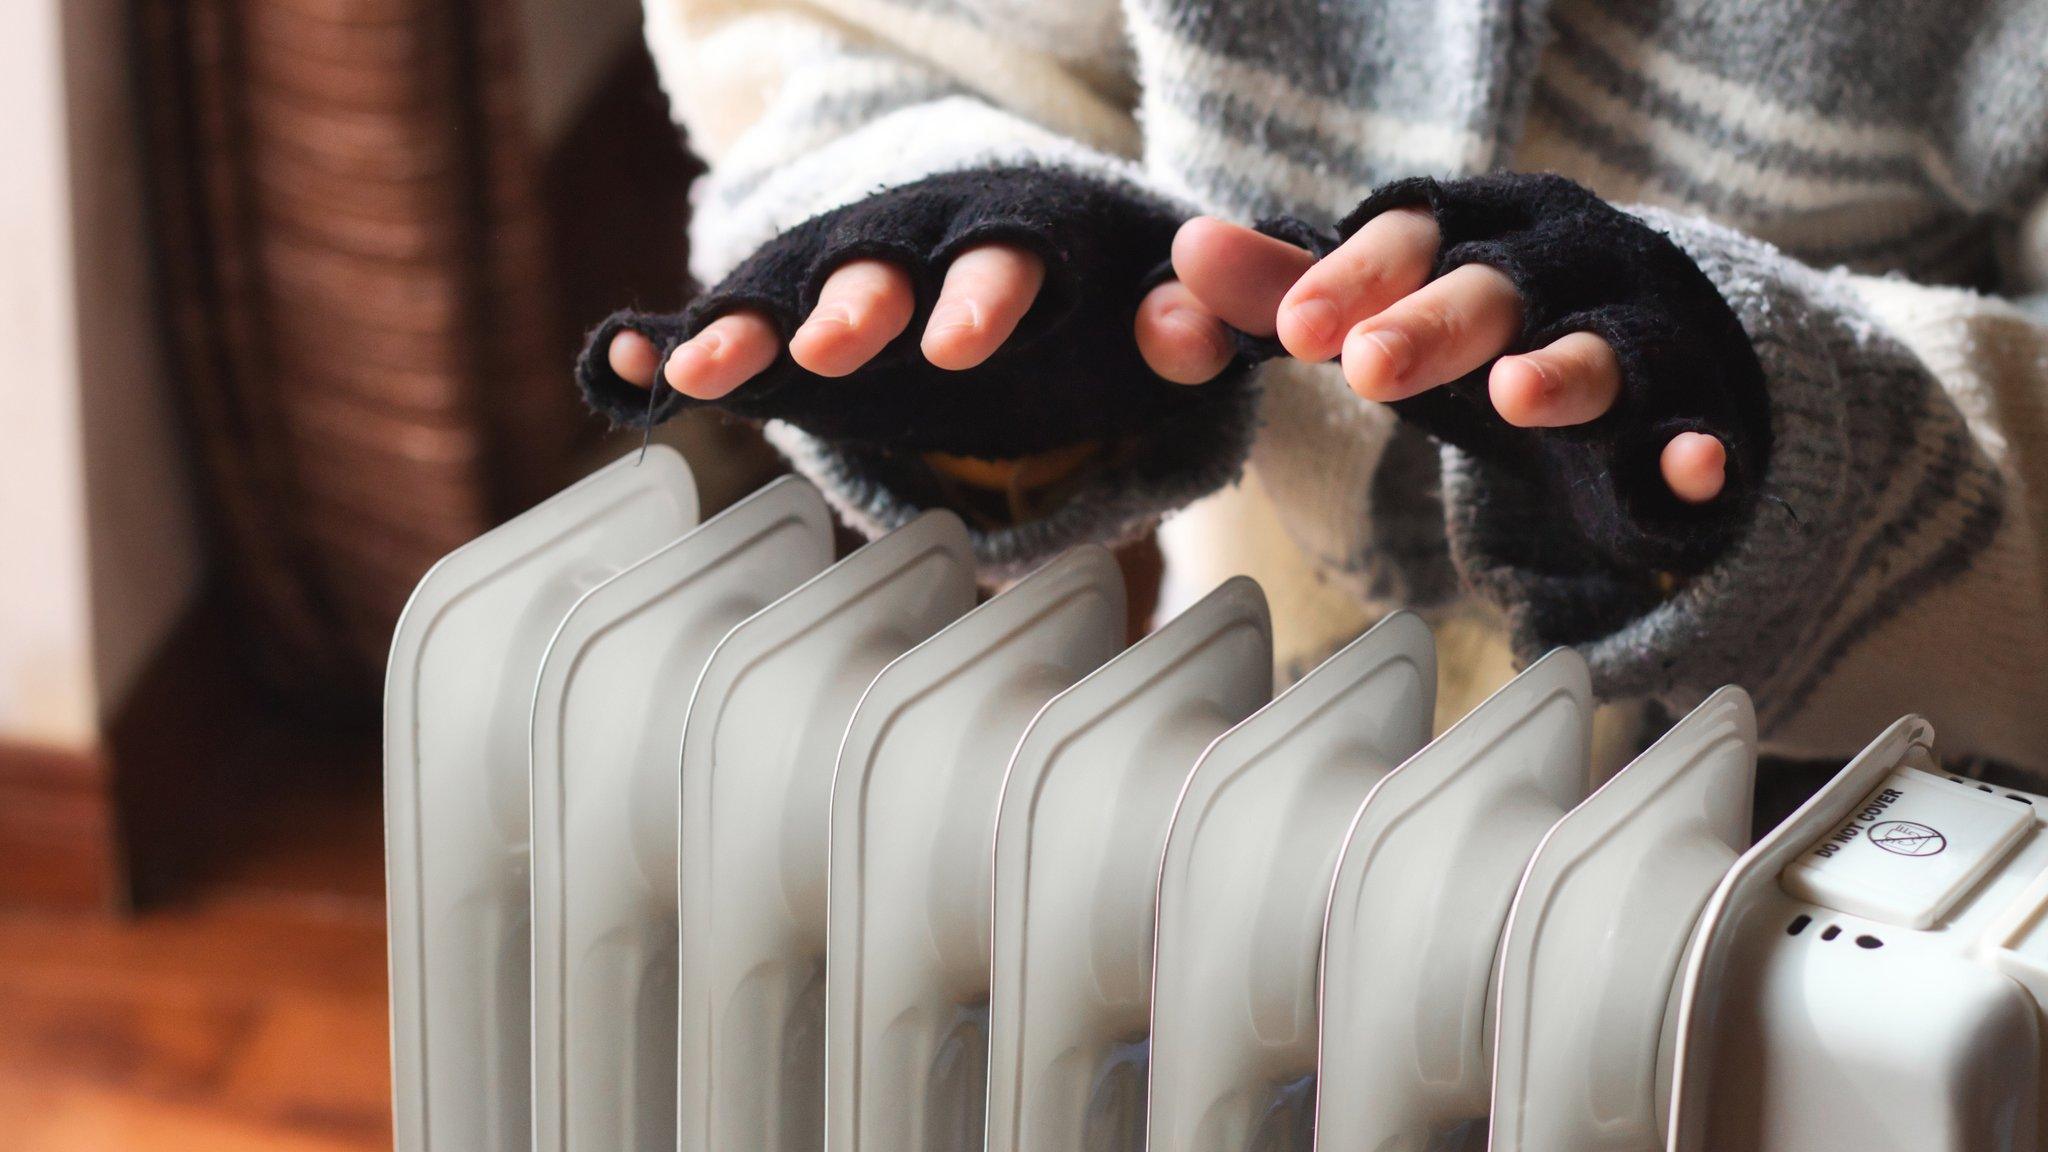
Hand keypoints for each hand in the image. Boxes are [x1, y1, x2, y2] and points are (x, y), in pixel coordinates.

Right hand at [603, 245, 1238, 403]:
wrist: (1016, 268)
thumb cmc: (1100, 302)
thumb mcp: (1163, 311)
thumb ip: (1197, 323)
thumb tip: (1201, 326)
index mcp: (1016, 246)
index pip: (1004, 260)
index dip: (984, 294)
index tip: (964, 343)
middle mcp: (920, 257)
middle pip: (885, 270)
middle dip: (861, 304)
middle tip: (841, 345)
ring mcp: (848, 288)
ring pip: (794, 298)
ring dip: (760, 326)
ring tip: (713, 365)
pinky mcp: (793, 327)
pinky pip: (728, 329)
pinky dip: (679, 351)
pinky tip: (629, 371)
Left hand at [1169, 211, 1726, 503]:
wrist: (1655, 356)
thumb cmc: (1486, 324)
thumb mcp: (1387, 307)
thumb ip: (1283, 289)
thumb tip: (1179, 256)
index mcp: (1475, 229)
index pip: (1407, 236)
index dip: (1350, 277)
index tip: (1292, 330)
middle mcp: (1562, 265)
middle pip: (1495, 286)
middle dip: (1432, 322)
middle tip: (1366, 366)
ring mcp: (1639, 334)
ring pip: (1606, 347)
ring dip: (1564, 369)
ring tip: (1516, 395)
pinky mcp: (1695, 412)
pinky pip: (1700, 429)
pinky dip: (1696, 450)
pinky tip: (1688, 472)